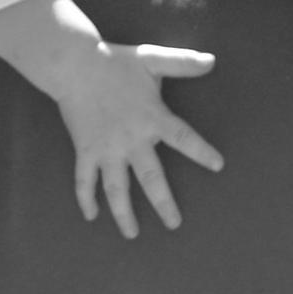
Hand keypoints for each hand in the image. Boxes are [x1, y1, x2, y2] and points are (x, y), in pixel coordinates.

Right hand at [48, 43, 222, 238]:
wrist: (74, 65)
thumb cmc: (116, 62)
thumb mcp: (152, 59)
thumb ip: (182, 63)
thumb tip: (212, 61)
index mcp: (152, 118)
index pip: (184, 139)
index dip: (202, 152)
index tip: (218, 166)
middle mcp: (131, 140)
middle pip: (151, 178)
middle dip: (164, 203)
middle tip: (174, 224)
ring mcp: (107, 149)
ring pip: (117, 188)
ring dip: (123, 213)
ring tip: (132, 234)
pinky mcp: (86, 150)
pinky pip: (84, 180)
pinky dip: (86, 199)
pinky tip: (92, 216)